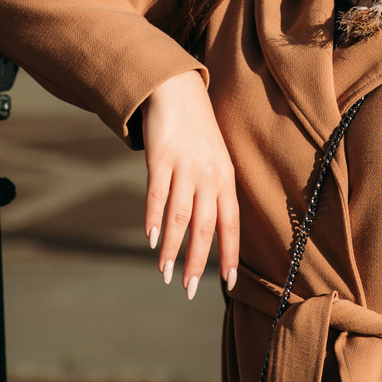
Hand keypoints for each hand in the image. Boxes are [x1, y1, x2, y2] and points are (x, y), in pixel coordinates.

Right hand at [141, 71, 239, 299]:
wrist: (177, 90)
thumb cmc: (197, 132)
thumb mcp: (216, 160)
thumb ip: (215, 192)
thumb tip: (212, 232)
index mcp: (225, 178)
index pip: (232, 223)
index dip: (230, 254)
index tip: (229, 283)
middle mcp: (208, 175)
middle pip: (206, 227)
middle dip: (198, 262)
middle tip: (189, 290)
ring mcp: (184, 166)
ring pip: (180, 216)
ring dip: (171, 248)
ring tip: (165, 273)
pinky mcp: (161, 156)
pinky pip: (157, 194)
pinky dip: (153, 218)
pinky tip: (149, 239)